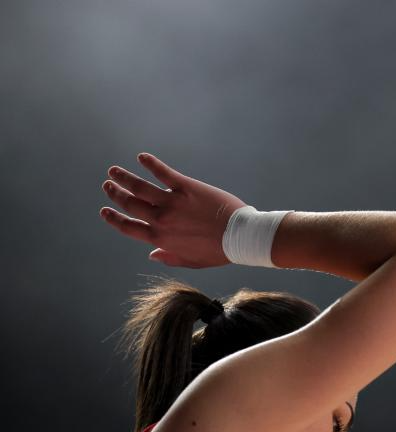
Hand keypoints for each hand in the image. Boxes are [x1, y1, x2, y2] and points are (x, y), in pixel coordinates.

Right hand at [99, 152, 246, 267]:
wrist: (240, 236)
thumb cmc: (219, 251)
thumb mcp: (192, 261)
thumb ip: (170, 257)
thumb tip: (153, 255)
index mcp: (161, 238)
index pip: (128, 227)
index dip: (114, 218)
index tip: (105, 210)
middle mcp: (161, 220)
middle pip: (130, 204)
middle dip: (115, 194)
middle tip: (108, 185)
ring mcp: (173, 203)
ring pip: (139, 187)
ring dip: (123, 178)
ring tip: (114, 171)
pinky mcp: (187, 188)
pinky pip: (163, 173)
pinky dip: (150, 163)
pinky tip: (142, 157)